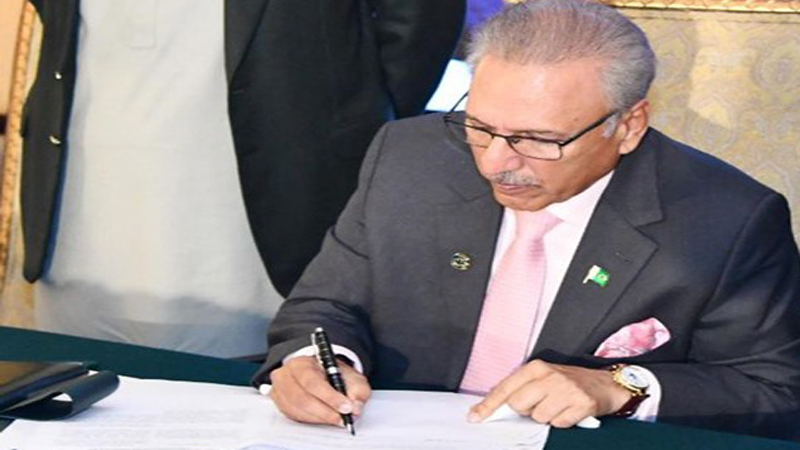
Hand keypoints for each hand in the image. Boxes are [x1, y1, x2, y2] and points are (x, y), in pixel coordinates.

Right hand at [269, 355, 371, 427]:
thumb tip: (355, 408)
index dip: (330, 397)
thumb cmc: (332, 374)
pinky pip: (292, 415)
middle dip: (325, 412)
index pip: (313, 381)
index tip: (346, 408)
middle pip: (302, 398)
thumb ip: (357, 389)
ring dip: (318, 418)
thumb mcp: (350, 376)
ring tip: (335, 419)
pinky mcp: (279, 402)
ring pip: (296, 409)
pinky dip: (310, 420)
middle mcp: (287, 374)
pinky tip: (322, 419)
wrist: (318, 372)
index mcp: (303, 362)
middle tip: (342, 418)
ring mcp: (280, 388)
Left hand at [468, 360, 629, 427]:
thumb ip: (521, 387)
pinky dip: (563, 421)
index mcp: (535, 367)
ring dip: (547, 417)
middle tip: (541, 403)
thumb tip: (496, 405)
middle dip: (526, 410)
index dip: (488, 405)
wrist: (605, 384)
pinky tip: (569, 411)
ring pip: (539, 417)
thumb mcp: (543, 377)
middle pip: (518, 405)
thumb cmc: (569, 381)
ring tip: (558, 405)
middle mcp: (549, 375)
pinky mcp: (581, 403)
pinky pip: (559, 423)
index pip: (505, 388)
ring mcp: (566, 389)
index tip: (475, 417)